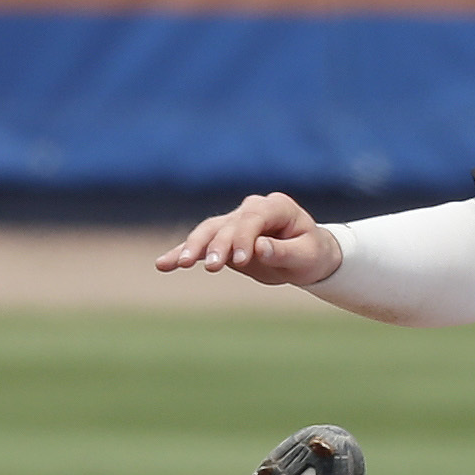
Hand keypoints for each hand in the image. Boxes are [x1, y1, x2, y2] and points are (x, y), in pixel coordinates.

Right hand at [156, 192, 343, 287]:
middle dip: (217, 245)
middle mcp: (251, 209)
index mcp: (276, 207)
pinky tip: (163, 264)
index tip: (241, 260)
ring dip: (192, 247)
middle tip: (213, 267)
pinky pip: (201, 245)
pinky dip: (182, 253)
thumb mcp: (307, 256)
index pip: (253, 219)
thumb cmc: (311, 253)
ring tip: (177, 264)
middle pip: (226, 224)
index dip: (244, 238)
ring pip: (208, 231)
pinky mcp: (223, 238)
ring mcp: (234, 222)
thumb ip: (284, 252)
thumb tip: (260, 248)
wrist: (306, 255)